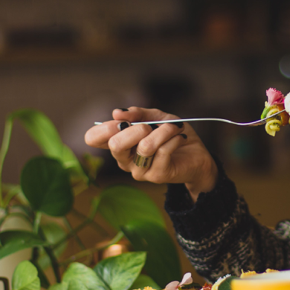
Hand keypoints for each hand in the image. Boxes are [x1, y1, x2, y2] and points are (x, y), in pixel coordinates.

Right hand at [83, 108, 217, 198]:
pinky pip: (163, 151)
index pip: (93, 138)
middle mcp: (124, 160)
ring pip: (145, 146)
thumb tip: (117, 113)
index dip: (104, 127)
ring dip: (164, 130)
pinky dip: (174, 138)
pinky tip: (179, 137)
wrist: (196, 154)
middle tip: (151, 125)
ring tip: (174, 127)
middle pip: (115, 144)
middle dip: (136, 128)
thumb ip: (138, 113)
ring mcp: (139, 170)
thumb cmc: (172, 134)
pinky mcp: (156, 176)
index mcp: (120, 144)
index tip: (123, 120)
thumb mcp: (156, 117)